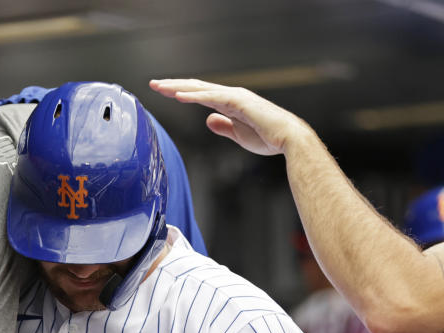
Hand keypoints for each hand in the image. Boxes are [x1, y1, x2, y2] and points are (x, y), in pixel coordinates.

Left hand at [149, 79, 312, 156]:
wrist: (290, 139)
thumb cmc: (268, 138)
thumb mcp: (238, 134)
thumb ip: (223, 126)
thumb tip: (208, 120)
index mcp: (230, 103)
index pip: (200, 94)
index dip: (182, 92)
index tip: (164, 92)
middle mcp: (231, 95)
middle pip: (196, 87)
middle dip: (174, 85)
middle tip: (153, 83)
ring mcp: (235, 96)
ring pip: (201, 88)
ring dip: (179, 87)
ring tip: (160, 87)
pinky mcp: (239, 102)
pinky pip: (212, 96)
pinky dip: (194, 95)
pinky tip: (179, 95)